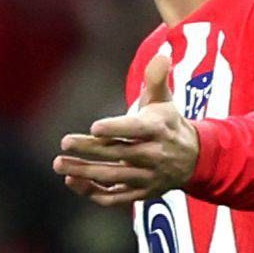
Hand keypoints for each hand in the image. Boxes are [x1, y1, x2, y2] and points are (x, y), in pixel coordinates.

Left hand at [53, 42, 200, 205]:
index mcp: (159, 130)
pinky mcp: (142, 194)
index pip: (137, 130)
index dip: (116, 129)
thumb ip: (156, 79)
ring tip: (59, 163)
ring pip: (114, 177)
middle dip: (90, 150)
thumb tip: (162, 54)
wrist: (194, 159)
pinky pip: (115, 198)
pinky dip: (93, 192)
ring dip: (85, 172)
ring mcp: (148, 177)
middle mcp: (155, 155)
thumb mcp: (165, 101)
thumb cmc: (169, 123)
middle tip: (64, 142)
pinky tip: (72, 180)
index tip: (94, 127)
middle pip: (119, 154)